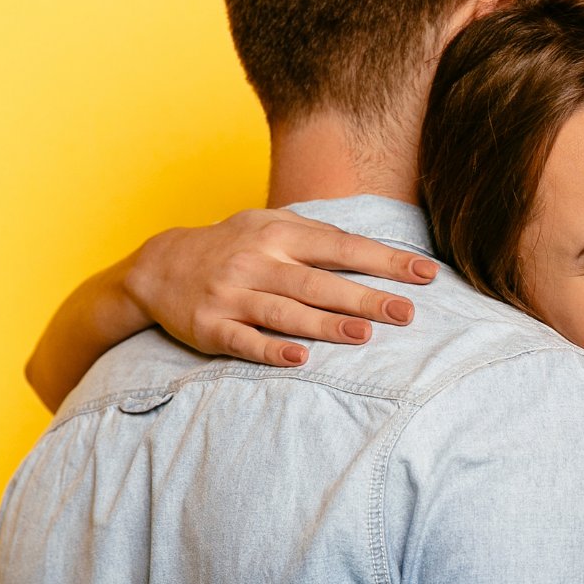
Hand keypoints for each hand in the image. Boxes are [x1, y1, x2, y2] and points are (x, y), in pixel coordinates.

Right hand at [122, 208, 436, 366]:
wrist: (158, 267)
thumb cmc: (233, 245)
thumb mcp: (270, 224)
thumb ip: (319, 234)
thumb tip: (375, 248)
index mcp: (279, 235)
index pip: (342, 247)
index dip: (385, 261)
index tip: (426, 274)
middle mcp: (257, 262)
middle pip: (319, 283)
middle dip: (365, 297)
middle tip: (405, 312)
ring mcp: (233, 295)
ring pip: (286, 312)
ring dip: (325, 325)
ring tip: (364, 334)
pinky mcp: (211, 328)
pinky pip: (245, 341)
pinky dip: (271, 350)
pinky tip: (300, 358)